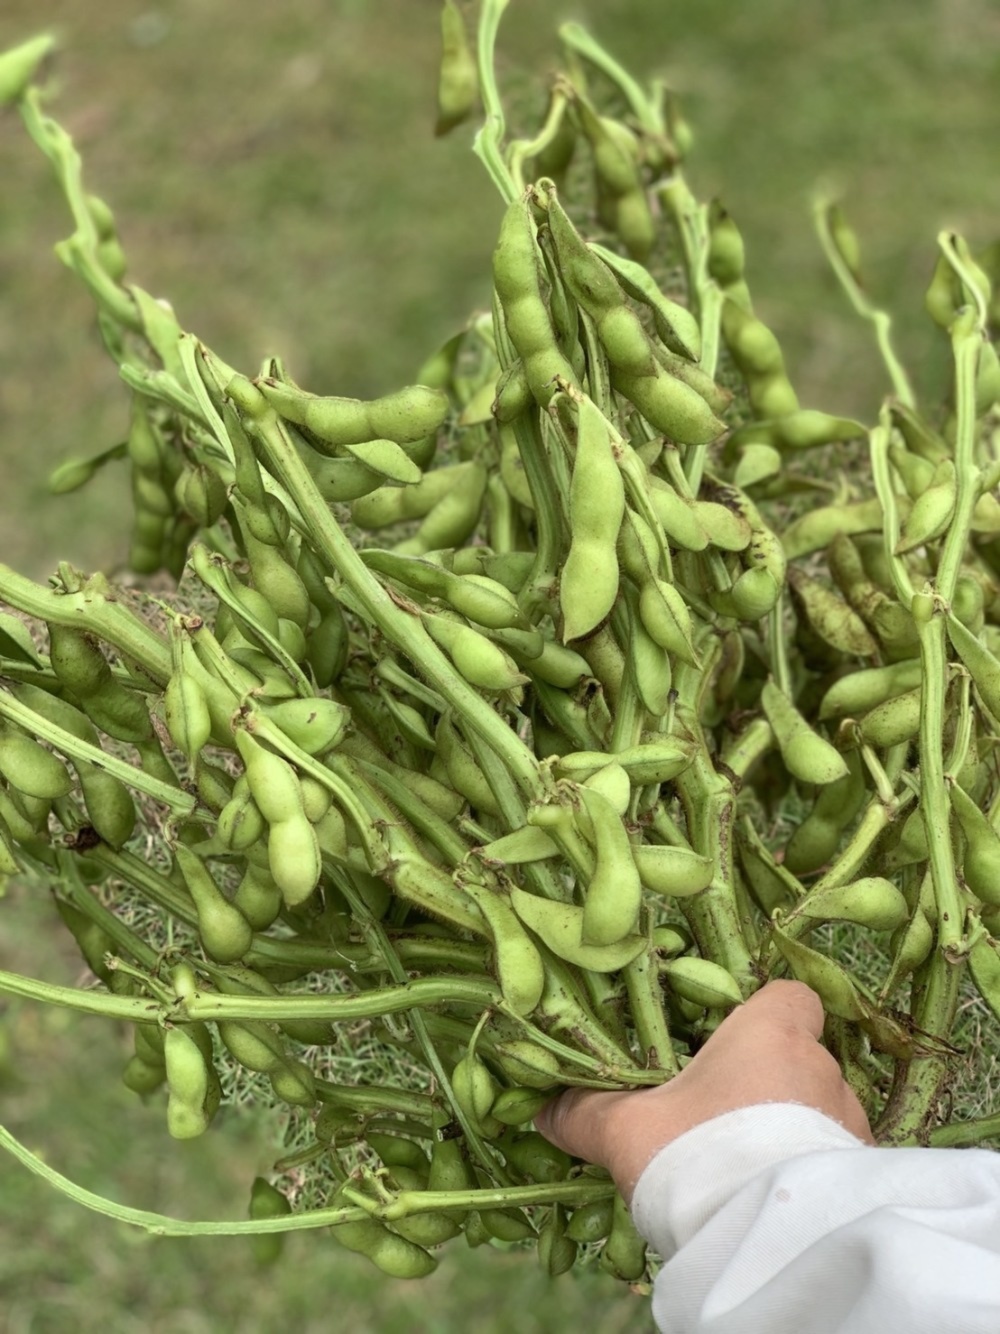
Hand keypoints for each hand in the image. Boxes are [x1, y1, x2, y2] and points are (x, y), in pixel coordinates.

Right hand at [535, 979, 873, 1201]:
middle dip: (767, 1080)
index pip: (791, 996)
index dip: (765, 1011)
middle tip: (722, 1113)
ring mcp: (848, 1123)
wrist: (768, 1241)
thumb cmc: (698, 1154)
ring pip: (819, 1109)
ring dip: (790, 1126)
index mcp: (770, 1033)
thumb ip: (585, 1114)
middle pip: (800, 1055)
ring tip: (746, 1161)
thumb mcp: (626, 1131)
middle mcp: (820, 1068)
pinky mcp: (858, 1174)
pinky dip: (806, 1167)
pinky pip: (833, 1157)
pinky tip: (771, 1193)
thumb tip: (544, 1111)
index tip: (731, 1037)